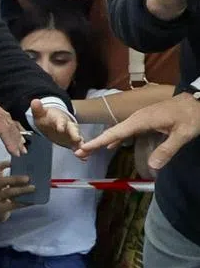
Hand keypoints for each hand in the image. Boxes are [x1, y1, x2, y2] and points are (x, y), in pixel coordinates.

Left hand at [0, 75, 24, 159]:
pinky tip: (9, 126)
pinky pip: (1, 113)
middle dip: (16, 138)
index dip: (10, 142)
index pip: (4, 129)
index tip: (16, 153)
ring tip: (20, 142)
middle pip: (9, 123)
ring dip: (14, 130)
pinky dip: (8, 122)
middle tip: (23, 151)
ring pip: (6, 117)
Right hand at [0, 161, 34, 220]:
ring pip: (8, 192)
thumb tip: (34, 177)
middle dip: (15, 178)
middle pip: (2, 181)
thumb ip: (15, 182)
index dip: (5, 164)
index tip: (15, 162)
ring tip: (33, 188)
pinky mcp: (0, 208)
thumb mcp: (5, 187)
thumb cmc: (4, 196)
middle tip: (28, 178)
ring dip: (22, 190)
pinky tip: (33, 201)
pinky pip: (13, 204)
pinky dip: (24, 202)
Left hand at [31, 99, 81, 148]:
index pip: (60, 120)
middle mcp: (68, 126)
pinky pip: (77, 146)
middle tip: (77, 139)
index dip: (60, 124)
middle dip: (75, 133)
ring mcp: (71, 134)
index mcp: (59, 119)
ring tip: (83, 150)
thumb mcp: (40, 113)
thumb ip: (37, 109)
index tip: (60, 128)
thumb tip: (34, 101)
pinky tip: (84, 158)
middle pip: (73, 129)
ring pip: (78, 138)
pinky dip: (81, 151)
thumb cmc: (46, 118)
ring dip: (80, 144)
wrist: (52, 123)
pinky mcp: (72, 141)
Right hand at [77, 91, 199, 171]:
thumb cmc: (191, 115)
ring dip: (104, 140)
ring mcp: (140, 118)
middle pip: (112, 131)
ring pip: (118, 130)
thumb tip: (152, 167)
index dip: (99, 142)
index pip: (116, 132)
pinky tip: (111, 145)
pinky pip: (126, 130)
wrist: (198, 99)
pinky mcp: (145, 120)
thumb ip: (167, 149)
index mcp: (142, 120)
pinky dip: (116, 138)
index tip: (83, 148)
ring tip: (89, 150)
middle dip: (95, 142)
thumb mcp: (183, 133)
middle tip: (79, 153)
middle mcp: (137, 118)